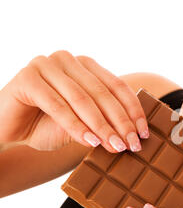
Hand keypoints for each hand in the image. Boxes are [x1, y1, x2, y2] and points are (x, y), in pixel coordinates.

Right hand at [0, 50, 148, 151]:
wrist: (8, 131)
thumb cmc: (46, 126)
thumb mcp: (83, 124)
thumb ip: (104, 121)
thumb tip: (134, 134)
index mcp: (85, 66)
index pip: (117, 87)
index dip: (133, 111)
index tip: (144, 134)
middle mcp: (68, 60)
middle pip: (103, 93)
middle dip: (120, 122)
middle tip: (131, 145)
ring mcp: (46, 64)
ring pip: (83, 99)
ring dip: (102, 126)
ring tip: (115, 147)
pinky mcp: (28, 77)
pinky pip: (58, 105)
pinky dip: (76, 126)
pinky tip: (90, 142)